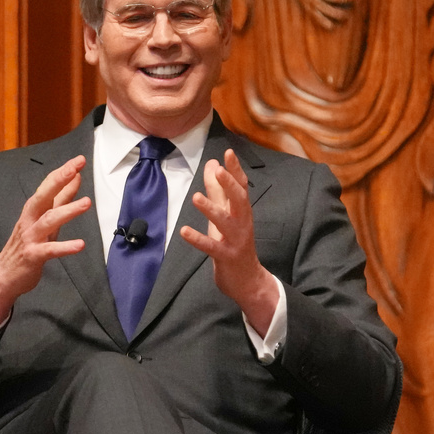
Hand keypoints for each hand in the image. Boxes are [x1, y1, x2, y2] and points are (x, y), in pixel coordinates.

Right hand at [0, 155, 90, 331]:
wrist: (3, 277)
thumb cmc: (26, 246)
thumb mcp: (44, 221)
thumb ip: (60, 200)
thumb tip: (75, 179)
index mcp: (33, 211)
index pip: (48, 186)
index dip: (63, 173)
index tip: (79, 160)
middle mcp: (30, 221)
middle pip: (43, 196)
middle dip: (59, 181)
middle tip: (76, 169)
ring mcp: (30, 238)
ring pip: (48, 220)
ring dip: (67, 211)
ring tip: (86, 203)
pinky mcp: (33, 256)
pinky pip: (49, 250)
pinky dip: (64, 247)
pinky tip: (79, 245)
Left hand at [180, 149, 278, 335]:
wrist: (248, 280)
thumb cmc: (235, 244)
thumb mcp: (226, 215)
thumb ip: (218, 191)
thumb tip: (212, 164)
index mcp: (242, 211)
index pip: (241, 186)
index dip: (235, 170)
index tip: (228, 152)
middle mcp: (242, 222)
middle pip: (239, 200)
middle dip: (230, 184)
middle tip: (219, 170)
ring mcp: (235, 240)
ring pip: (225, 222)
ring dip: (211, 209)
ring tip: (196, 197)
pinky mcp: (226, 256)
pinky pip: (212, 247)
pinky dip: (198, 239)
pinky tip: (185, 231)